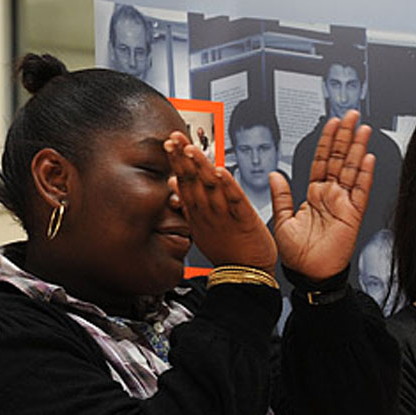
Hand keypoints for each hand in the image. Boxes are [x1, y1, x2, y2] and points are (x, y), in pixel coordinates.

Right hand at [165, 131, 276, 271]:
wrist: (245, 276)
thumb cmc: (227, 251)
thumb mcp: (200, 228)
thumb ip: (188, 204)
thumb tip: (174, 184)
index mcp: (198, 214)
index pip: (183, 182)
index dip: (176, 161)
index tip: (169, 143)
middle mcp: (208, 213)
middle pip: (192, 182)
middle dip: (182, 158)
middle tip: (173, 138)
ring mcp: (224, 216)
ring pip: (210, 187)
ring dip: (199, 167)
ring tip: (190, 148)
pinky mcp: (243, 220)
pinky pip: (234, 200)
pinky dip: (227, 185)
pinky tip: (219, 171)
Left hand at [269, 110, 374, 280]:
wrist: (309, 276)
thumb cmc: (298, 255)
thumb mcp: (282, 220)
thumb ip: (282, 195)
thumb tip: (275, 173)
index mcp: (314, 195)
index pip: (321, 160)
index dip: (326, 141)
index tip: (332, 123)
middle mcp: (330, 196)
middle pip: (339, 159)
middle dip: (345, 136)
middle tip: (351, 115)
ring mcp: (343, 203)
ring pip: (351, 169)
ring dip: (357, 148)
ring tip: (362, 129)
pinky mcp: (353, 215)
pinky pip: (360, 190)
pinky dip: (364, 174)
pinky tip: (367, 157)